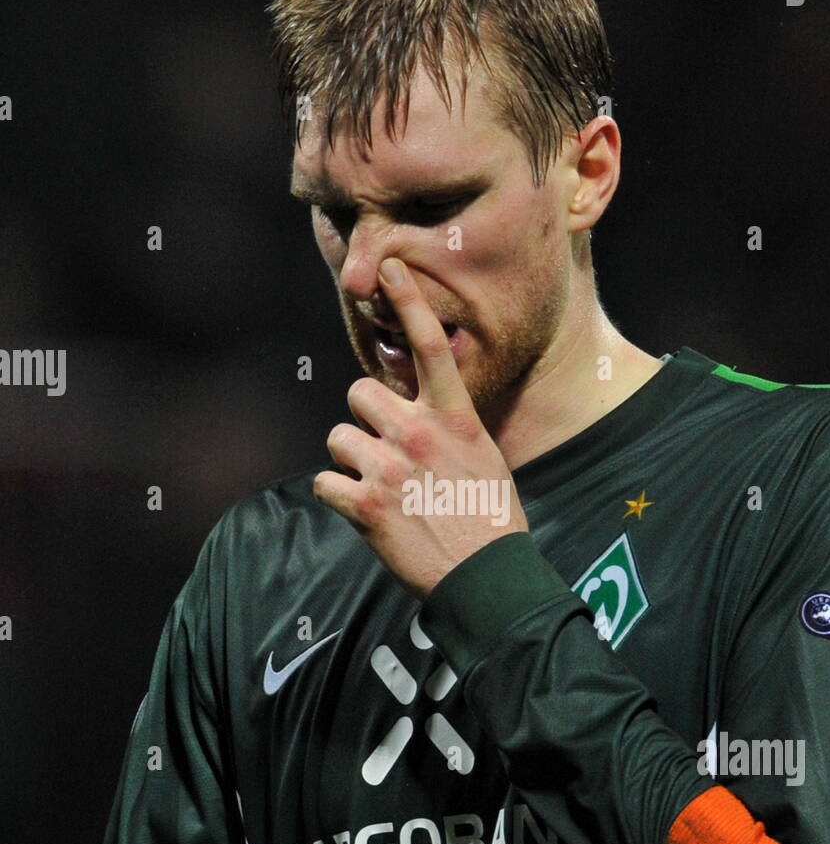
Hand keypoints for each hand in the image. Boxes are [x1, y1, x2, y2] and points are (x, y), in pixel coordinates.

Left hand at [314, 258, 528, 596]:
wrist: (487, 576)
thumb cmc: (491, 519)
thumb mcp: (484, 457)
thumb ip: (448, 428)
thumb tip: (420, 417)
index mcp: (454, 418)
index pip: (430, 346)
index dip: (409, 301)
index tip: (389, 267)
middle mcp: (417, 434)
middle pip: (359, 393)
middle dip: (365, 419)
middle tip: (386, 450)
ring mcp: (388, 468)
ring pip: (338, 438)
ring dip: (350, 460)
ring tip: (380, 488)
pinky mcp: (364, 504)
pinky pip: (324, 483)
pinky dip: (337, 498)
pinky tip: (365, 513)